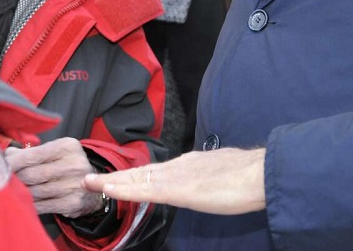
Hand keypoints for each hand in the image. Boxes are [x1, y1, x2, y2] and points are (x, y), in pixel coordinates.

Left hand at [5, 137, 102, 217]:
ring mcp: (74, 185)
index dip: (13, 162)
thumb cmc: (66, 166)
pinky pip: (42, 206)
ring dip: (20, 192)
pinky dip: (30, 204)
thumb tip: (7, 155)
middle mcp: (74, 164)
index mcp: (67, 146)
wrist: (94, 188)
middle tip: (3, 180)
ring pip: (35, 191)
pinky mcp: (73, 203)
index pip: (33, 155)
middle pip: (32, 174)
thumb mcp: (54, 151)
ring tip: (12, 190)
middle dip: (15, 178)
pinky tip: (24, 201)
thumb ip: (31, 152)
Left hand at [83, 147, 266, 215]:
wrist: (260, 172)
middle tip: (93, 178)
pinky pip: (145, 190)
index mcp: (190, 164)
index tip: (120, 179)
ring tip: (92, 182)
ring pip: (138, 179)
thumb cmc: (250, 176)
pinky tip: (110, 189)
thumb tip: (206, 180)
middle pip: (142, 172)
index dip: (136, 175)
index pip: (157, 171)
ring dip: (114, 181)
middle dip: (118, 176)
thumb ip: (210, 176)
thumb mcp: (223, 173)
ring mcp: (177, 176)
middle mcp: (179, 166)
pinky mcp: (178, 189)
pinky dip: (125, 188)